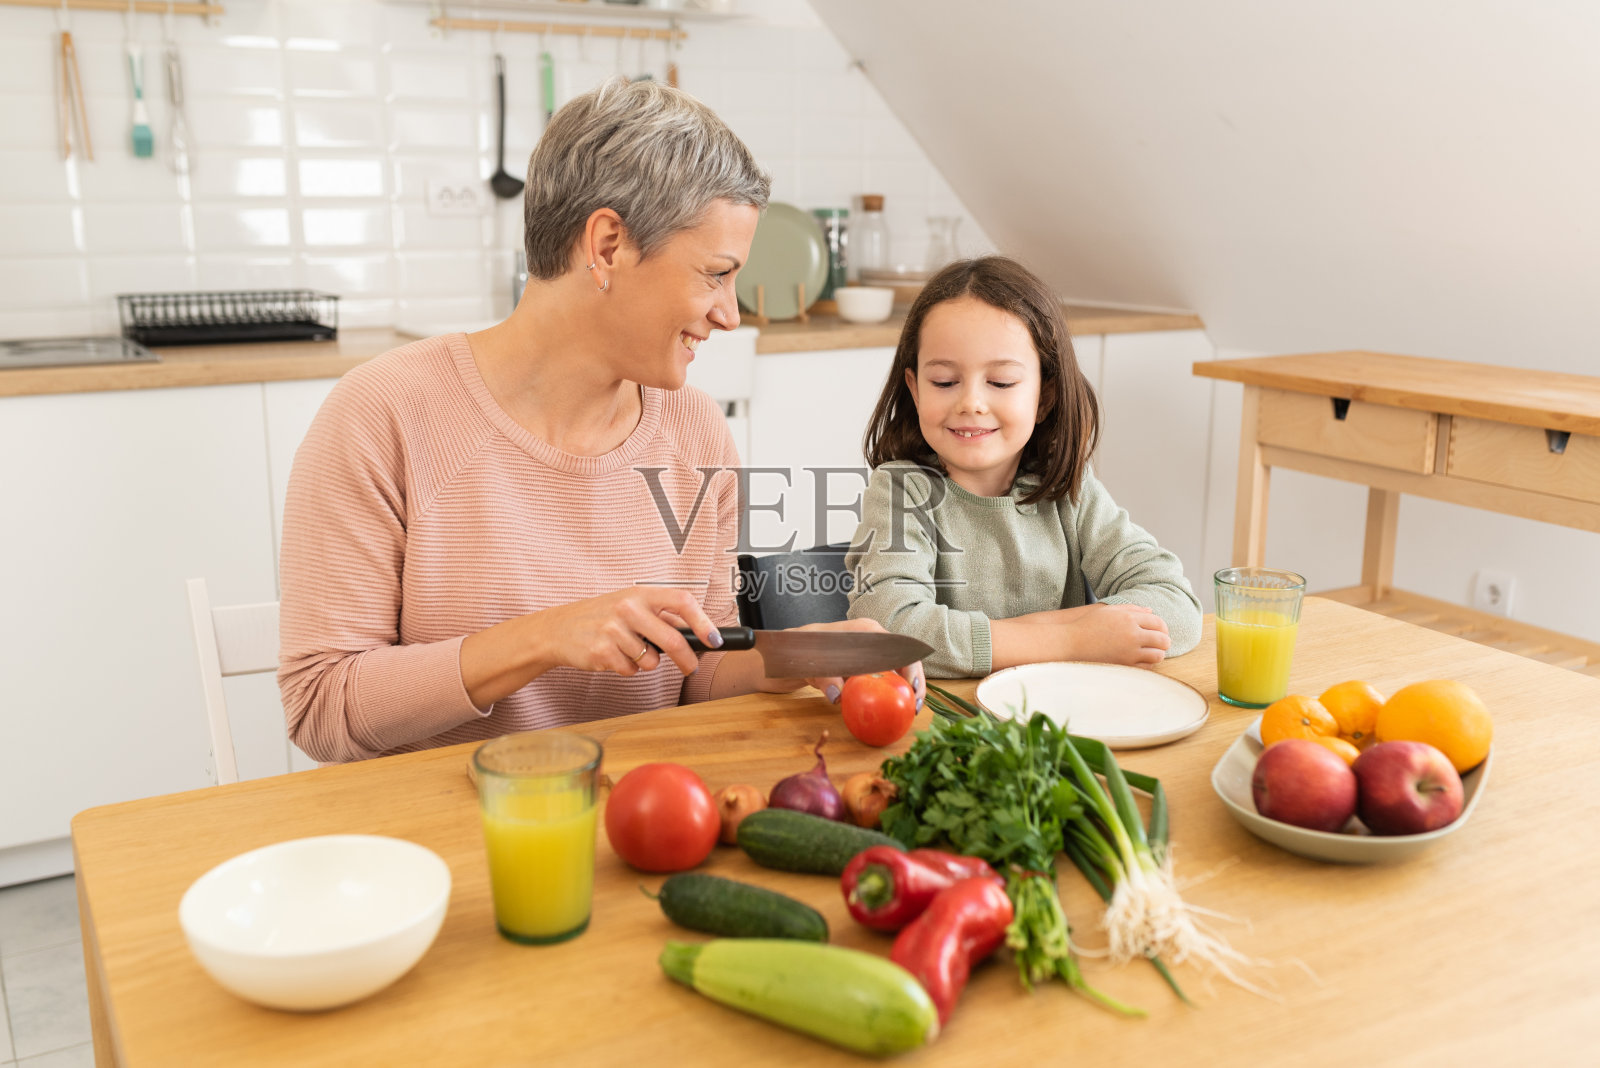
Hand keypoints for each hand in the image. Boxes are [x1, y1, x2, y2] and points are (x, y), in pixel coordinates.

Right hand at [529, 586, 721, 677]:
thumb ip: (661, 617)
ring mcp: (613, 630)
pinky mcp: (601, 652)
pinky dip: (627, 669)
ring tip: (628, 651)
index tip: (715, 640)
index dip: (703, 622)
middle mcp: (628, 608)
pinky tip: (612, 656)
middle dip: (687, 660)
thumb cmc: (601, 617)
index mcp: (640, 594)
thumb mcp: (631, 606)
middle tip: (691, 668)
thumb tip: (700, 634)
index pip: (681, 601)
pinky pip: (631, 671)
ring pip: (651, 661)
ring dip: (647, 664)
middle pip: (672, 639)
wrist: (558, 629)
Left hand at [757, 618, 925, 709]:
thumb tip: (838, 696)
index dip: (912, 671)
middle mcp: (871, 639)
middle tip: (915, 708)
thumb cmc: (796, 650)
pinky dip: (889, 691)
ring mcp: (867, 652)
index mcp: (866, 631)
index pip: (900, 649)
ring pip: (895, 669)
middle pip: (904, 659)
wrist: (780, 653)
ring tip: (909, 710)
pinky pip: (881, 678)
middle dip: (914, 683)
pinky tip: (891, 708)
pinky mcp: (861, 666)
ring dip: (904, 688)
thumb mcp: (810, 663)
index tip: (912, 693)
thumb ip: (826, 677)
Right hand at [1033, 602, 1170, 666]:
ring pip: (1158, 655)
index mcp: (1129, 618)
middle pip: (1162, 639)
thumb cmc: (1088, 625)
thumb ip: (1131, 609)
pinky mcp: (1124, 666)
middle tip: (1160, 643)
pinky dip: (1148, 664)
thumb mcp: (1108, 611)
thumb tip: (1151, 610)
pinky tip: (1142, 660)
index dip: (1162, 627)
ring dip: (1158, 653)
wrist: (1071, 644)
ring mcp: (1129, 652)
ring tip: (1152, 652)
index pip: (1158, 622)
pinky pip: (1146, 668)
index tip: (1160, 631)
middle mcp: (1132, 635)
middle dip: (1164, 641)